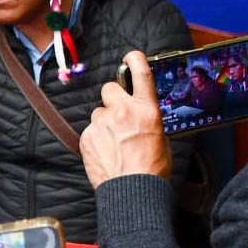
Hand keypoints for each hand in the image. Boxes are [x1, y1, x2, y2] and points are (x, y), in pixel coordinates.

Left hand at [80, 51, 171, 188]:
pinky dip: (96, 138)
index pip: (141, 74)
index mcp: (147, 110)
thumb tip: (138, 116)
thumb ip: (146, 119)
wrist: (132, 191)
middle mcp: (123, 111)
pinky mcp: (87, 135)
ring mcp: (102, 123)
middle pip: (109, 89)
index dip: (135, 60)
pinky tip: (106, 152)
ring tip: (114, 143)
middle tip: (119, 114)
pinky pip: (91, 130)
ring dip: (104, 122)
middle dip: (113, 98)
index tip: (131, 56)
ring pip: (99, 113)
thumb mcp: (160, 137)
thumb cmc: (151, 168)